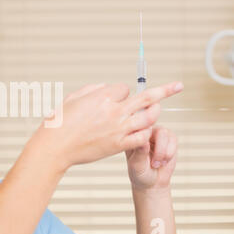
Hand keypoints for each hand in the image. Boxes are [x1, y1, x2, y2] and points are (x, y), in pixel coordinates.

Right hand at [32, 81, 183, 172]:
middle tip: (178, 86)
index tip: (115, 97)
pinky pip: (141, 137)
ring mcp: (118, 129)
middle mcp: (114, 111)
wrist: (55, 147)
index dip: (121, 91)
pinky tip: (146, 131)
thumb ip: (92, 89)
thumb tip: (106, 87)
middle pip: (146, 98)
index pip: (125, 88)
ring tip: (159, 109)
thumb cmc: (59, 122)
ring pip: (148, 118)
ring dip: (155, 113)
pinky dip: (145, 133)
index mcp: (102, 97)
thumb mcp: (73, 98)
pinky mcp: (118, 145)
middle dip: (165, 91)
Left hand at [125, 125, 177, 191]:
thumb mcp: (137, 165)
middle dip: (159, 149)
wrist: (152, 182)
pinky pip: (173, 139)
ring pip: (165, 133)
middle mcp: (144, 132)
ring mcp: (156, 134)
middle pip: (154, 129)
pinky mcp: (168, 139)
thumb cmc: (140, 173)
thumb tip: (145, 142)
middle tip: (154, 164)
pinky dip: (170, 153)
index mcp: (132, 136)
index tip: (146, 147)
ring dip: (164, 152)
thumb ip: (140, 153)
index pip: (137, 127)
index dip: (143, 135)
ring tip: (157, 164)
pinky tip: (163, 161)